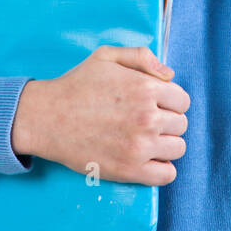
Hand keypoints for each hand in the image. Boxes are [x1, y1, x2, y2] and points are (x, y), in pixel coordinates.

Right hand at [12, 46, 189, 185]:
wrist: (48, 118)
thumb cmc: (77, 85)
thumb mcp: (107, 56)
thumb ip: (142, 57)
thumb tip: (170, 76)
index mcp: (145, 88)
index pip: (183, 100)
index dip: (171, 101)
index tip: (157, 105)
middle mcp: (147, 118)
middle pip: (181, 125)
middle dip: (168, 121)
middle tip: (147, 121)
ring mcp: (140, 146)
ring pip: (178, 149)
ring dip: (166, 144)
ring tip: (147, 139)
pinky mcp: (130, 170)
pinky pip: (167, 174)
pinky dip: (162, 168)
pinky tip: (147, 158)